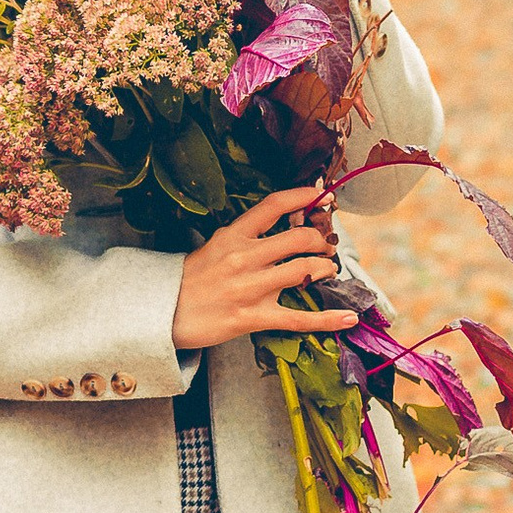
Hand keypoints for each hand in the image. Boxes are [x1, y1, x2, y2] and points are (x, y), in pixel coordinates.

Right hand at [172, 188, 353, 349]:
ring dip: (324, 269)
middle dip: (321, 240)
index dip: (303, 196)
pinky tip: (348, 318)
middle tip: (325, 246)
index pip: (273, 206)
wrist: (163, 312)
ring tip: (327, 271)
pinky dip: (328, 319)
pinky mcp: (254, 317)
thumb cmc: (191, 279)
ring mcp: (250, 288)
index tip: (323, 194)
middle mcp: (244, 257)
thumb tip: (279, 226)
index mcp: (234, 235)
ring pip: (304, 271)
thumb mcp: (214, 245)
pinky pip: (299, 318)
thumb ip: (245, 236)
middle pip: (299, 238)